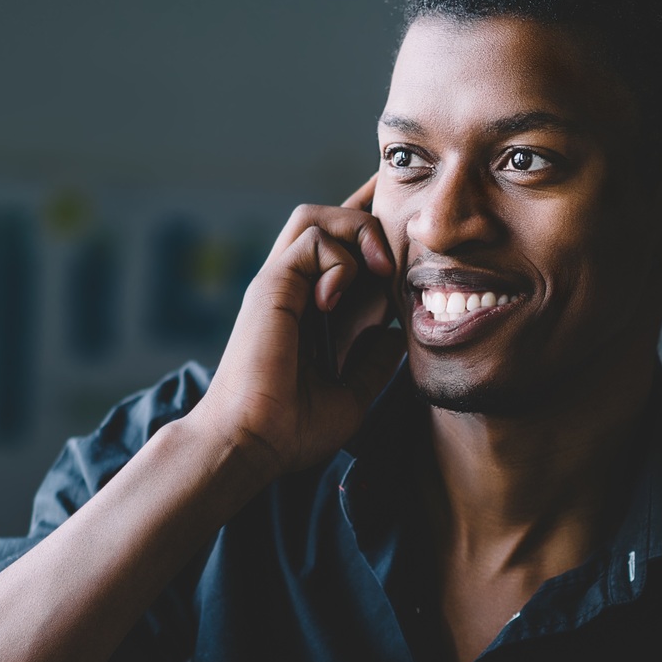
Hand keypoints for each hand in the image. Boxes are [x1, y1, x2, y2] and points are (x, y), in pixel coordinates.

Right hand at [193, 176, 405, 479]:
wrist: (253, 444)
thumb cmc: (292, 430)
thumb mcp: (351, 395)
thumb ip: (373, 363)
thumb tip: (398, 334)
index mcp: (311, 312)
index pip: (341, 252)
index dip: (372, 235)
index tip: (407, 235)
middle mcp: (295, 291)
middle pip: (327, 221)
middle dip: (368, 219)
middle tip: (395, 260)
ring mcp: (280, 284)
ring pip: (317, 218)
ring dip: (357, 232)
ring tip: (379, 269)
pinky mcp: (271, 285)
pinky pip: (311, 239)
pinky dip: (338, 260)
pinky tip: (337, 300)